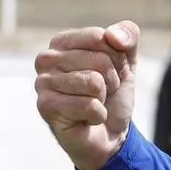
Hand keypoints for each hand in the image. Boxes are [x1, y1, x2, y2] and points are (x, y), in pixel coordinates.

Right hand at [35, 21, 139, 169]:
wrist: (110, 134)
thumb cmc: (113, 94)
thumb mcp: (128, 62)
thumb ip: (128, 37)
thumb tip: (113, 35)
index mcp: (63, 42)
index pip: (101, 37)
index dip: (118, 59)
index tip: (112, 72)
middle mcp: (46, 58)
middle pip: (100, 60)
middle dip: (112, 80)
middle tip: (102, 92)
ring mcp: (42, 82)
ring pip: (94, 82)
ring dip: (104, 98)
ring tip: (93, 103)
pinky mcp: (46, 106)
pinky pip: (89, 105)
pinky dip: (98, 115)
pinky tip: (87, 118)